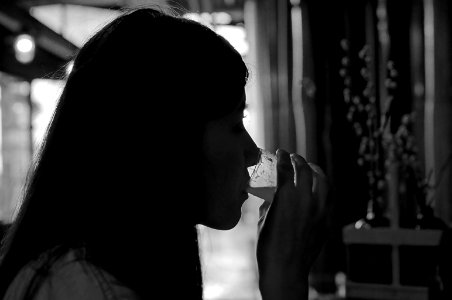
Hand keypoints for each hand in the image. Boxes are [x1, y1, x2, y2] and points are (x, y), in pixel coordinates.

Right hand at [256, 149, 330, 299]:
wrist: (286, 270)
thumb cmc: (268, 247)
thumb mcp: (262, 220)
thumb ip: (269, 203)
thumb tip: (273, 196)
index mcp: (286, 198)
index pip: (285, 168)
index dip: (282, 157)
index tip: (280, 152)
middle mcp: (305, 200)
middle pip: (305, 170)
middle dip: (298, 160)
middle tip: (293, 158)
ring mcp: (319, 211)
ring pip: (323, 181)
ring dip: (315, 171)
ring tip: (310, 168)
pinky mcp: (325, 221)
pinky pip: (328, 198)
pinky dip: (322, 189)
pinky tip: (318, 189)